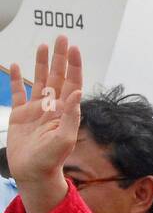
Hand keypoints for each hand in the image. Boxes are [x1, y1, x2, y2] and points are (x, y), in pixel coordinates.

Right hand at [6, 36, 82, 212]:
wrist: (33, 174)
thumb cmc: (50, 161)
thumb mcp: (64, 139)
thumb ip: (71, 116)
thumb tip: (78, 93)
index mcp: (64, 112)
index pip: (72, 83)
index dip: (74, 66)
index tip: (75, 49)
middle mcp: (51, 108)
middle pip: (57, 77)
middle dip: (60, 58)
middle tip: (62, 38)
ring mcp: (36, 110)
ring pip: (39, 80)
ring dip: (42, 63)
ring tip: (44, 46)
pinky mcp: (20, 116)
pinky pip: (17, 93)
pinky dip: (15, 79)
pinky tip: (14, 66)